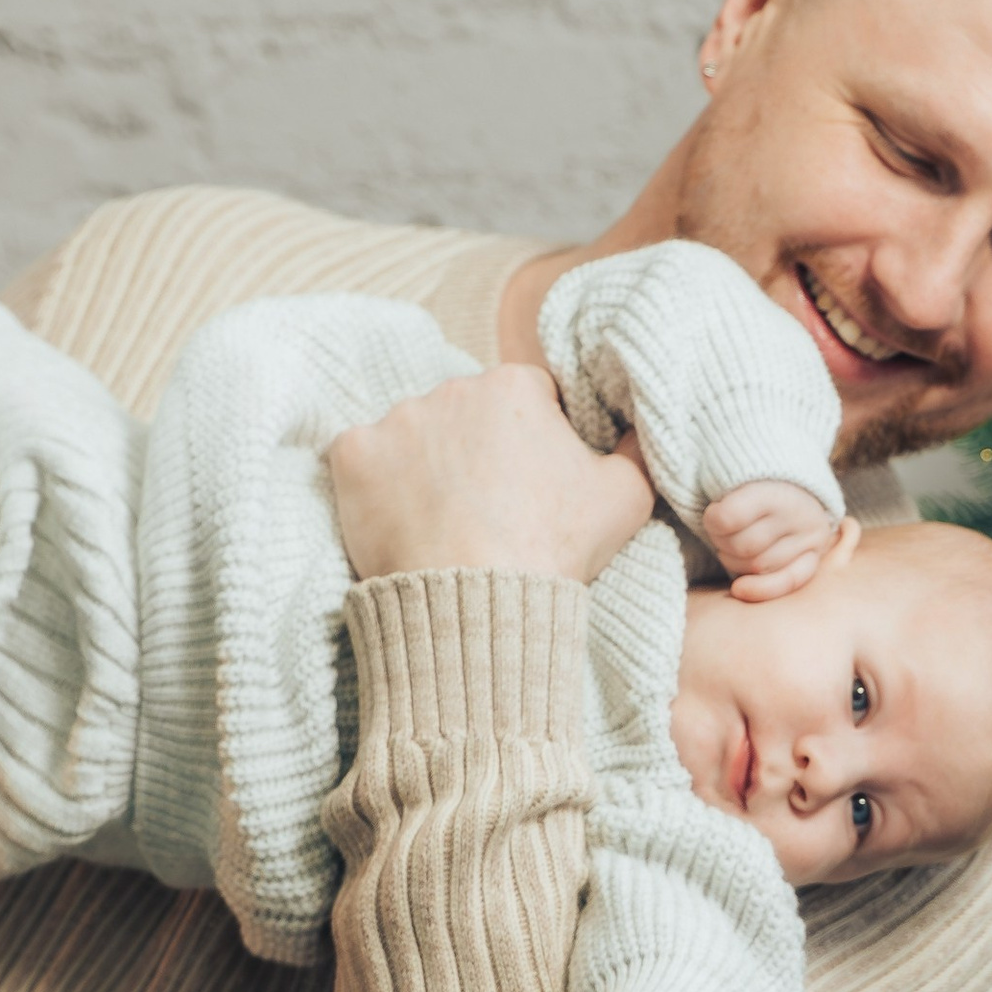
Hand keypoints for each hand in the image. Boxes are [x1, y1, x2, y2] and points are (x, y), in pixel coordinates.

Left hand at [327, 366, 653, 584]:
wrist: (478, 605)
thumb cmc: (553, 550)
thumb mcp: (626, 498)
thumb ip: (635, 450)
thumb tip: (639, 428)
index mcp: (514, 386)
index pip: (526, 399)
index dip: (533, 443)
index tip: (531, 486)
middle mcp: (451, 388)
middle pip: (466, 414)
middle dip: (475, 451)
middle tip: (488, 510)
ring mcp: (396, 420)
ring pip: (415, 436)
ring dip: (426, 467)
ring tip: (446, 524)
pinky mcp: (353, 455)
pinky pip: (363, 461)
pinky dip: (376, 487)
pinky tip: (404, 521)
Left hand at [700, 482, 853, 600]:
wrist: (792, 487)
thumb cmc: (753, 484)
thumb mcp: (736, 479)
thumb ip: (723, 499)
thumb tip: (715, 522)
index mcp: (775, 489)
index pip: (730, 517)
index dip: (712, 520)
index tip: (713, 513)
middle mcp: (797, 514)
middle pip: (743, 547)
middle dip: (723, 542)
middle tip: (721, 532)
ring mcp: (808, 539)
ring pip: (758, 567)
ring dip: (736, 562)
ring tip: (734, 545)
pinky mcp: (813, 558)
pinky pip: (787, 582)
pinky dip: (761, 589)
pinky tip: (739, 588)